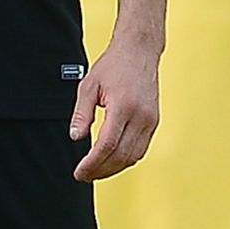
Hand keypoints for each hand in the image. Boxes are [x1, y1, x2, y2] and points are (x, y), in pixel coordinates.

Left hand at [70, 39, 160, 180]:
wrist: (138, 53)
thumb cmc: (113, 66)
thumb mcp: (88, 86)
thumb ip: (82, 114)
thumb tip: (75, 137)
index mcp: (123, 107)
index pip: (107, 145)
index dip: (92, 163)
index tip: (80, 172)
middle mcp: (141, 117)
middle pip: (121, 156)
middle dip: (101, 170)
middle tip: (84, 175)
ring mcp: (151, 121)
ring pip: (134, 156)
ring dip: (114, 168)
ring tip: (95, 171)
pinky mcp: (154, 122)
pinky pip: (141, 149)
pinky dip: (126, 159)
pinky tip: (112, 161)